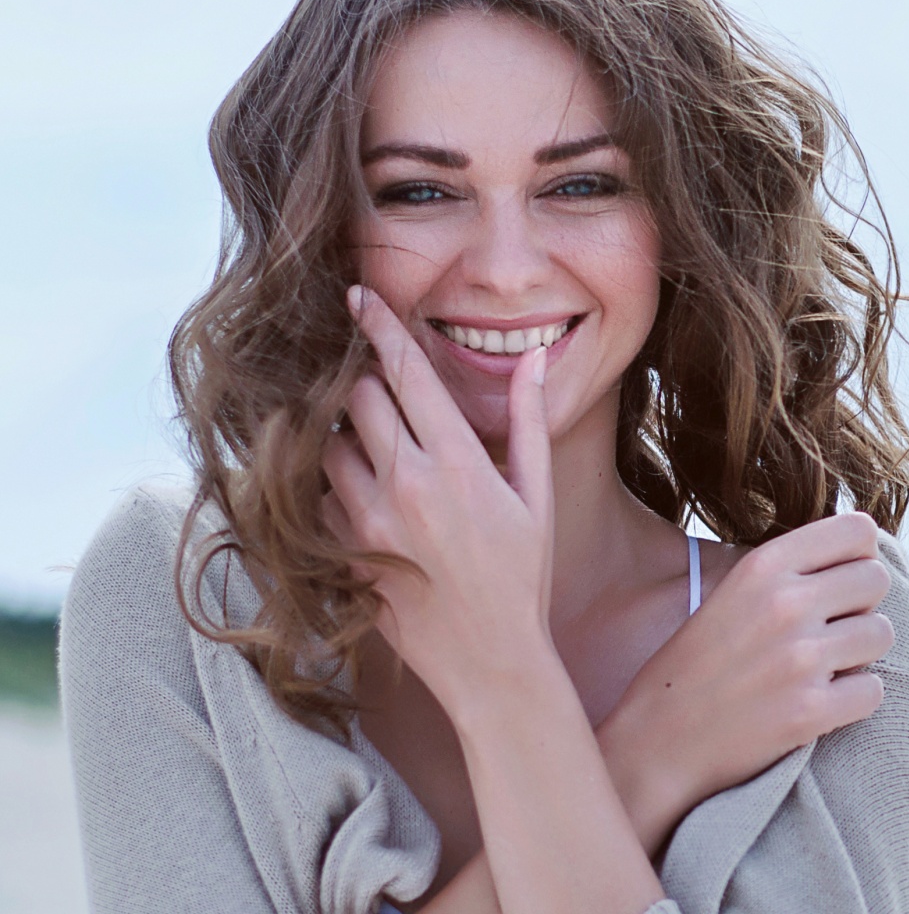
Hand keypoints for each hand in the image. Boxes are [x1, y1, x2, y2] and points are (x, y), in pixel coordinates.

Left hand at [321, 286, 555, 716]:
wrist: (491, 660)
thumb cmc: (522, 576)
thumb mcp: (536, 496)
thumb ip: (528, 421)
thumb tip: (534, 358)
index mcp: (457, 462)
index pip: (407, 372)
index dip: (380, 325)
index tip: (357, 297)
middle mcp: (405, 484)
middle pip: (358, 398)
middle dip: (367, 386)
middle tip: (384, 398)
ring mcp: (369, 521)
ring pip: (330, 445)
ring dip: (347, 436)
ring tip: (378, 454)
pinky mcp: (346, 553)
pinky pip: (321, 497)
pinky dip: (336, 486)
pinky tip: (367, 500)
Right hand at [599, 513, 893, 848]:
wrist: (659, 736)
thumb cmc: (693, 664)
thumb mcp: (729, 593)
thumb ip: (785, 571)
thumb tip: (856, 554)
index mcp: (761, 566)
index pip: (856, 530)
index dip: (857, 554)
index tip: (840, 575)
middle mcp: (784, 603)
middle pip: (874, 579)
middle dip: (859, 602)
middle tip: (827, 625)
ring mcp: (800, 658)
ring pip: (880, 633)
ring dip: (858, 651)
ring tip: (819, 664)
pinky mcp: (812, 710)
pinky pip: (873, 690)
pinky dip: (852, 698)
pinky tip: (816, 699)